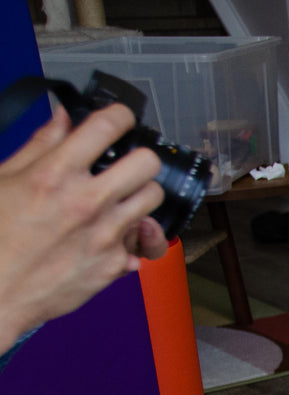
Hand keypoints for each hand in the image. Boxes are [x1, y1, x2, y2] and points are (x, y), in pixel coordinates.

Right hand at [0, 103, 166, 352]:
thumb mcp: (3, 179)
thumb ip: (40, 146)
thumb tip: (63, 117)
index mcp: (54, 174)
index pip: (106, 126)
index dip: (119, 115)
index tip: (120, 119)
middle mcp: (86, 201)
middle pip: (146, 162)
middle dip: (138, 157)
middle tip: (125, 164)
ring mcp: (106, 234)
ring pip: (153, 197)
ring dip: (140, 194)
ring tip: (121, 198)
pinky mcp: (114, 263)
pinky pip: (141, 240)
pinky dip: (130, 236)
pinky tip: (111, 235)